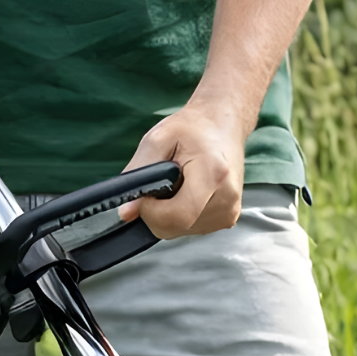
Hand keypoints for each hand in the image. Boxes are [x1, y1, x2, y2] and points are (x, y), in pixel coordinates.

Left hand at [120, 99, 248, 238]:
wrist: (223, 124)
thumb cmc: (192, 128)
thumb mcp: (157, 139)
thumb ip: (138, 173)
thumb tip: (126, 212)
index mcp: (213, 174)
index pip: (178, 216)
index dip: (152, 213)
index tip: (145, 194)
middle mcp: (227, 198)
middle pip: (178, 227)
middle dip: (157, 213)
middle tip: (160, 185)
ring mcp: (230, 212)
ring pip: (182, 231)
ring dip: (169, 213)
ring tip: (178, 184)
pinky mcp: (229, 218)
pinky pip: (192, 229)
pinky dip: (181, 215)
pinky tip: (187, 193)